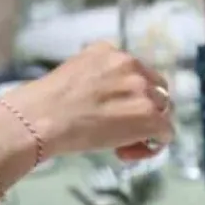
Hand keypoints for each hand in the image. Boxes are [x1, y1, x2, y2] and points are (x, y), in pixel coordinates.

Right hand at [1, 42, 173, 160]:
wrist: (38, 119)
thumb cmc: (43, 103)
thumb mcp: (74, 73)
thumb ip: (99, 77)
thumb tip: (112, 98)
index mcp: (111, 52)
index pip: (137, 73)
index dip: (130, 96)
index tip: (112, 111)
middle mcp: (131, 65)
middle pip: (155, 91)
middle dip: (142, 111)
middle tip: (119, 129)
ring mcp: (142, 90)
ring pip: (162, 112)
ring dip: (144, 129)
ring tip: (118, 144)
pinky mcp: (149, 116)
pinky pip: (166, 133)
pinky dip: (152, 146)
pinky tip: (125, 152)